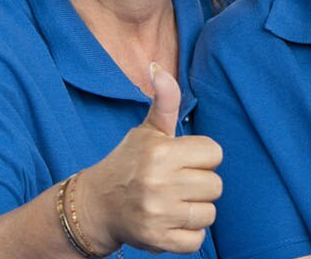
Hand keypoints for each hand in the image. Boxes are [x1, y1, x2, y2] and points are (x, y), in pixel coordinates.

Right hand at [77, 64, 223, 253]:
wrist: (95, 206)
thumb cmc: (129, 163)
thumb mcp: (147, 131)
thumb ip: (164, 101)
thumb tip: (158, 69)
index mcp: (161, 153)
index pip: (214, 153)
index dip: (202, 157)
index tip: (182, 161)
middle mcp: (158, 183)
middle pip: (215, 185)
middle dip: (200, 185)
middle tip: (176, 184)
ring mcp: (157, 214)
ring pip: (209, 213)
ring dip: (195, 210)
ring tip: (173, 203)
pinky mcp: (156, 240)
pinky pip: (196, 241)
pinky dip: (187, 235)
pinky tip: (169, 222)